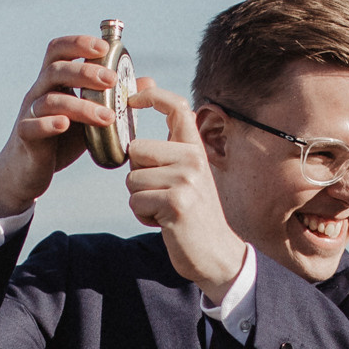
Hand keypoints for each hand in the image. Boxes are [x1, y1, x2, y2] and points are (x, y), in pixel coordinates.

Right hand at [0, 34, 121, 216]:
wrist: (27, 170)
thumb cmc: (61, 139)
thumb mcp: (90, 116)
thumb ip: (114, 98)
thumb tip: (147, 81)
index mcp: (54, 82)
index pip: (59, 50)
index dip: (79, 43)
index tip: (104, 47)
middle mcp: (39, 92)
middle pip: (56, 70)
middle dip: (85, 72)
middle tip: (111, 80)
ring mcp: (29, 113)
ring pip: (50, 100)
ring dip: (80, 105)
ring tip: (108, 116)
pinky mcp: (25, 137)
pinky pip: (32, 125)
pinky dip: (49, 123)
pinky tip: (65, 125)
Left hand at [121, 83, 249, 302]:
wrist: (216, 253)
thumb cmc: (192, 214)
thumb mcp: (186, 175)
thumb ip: (168, 149)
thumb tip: (142, 119)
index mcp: (195, 149)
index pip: (176, 106)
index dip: (151, 95)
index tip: (132, 98)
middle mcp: (193, 159)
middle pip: (136, 150)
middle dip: (138, 175)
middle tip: (161, 194)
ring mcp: (186, 180)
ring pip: (132, 179)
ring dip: (140, 199)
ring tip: (165, 210)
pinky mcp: (176, 202)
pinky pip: (135, 201)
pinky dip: (143, 215)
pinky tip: (164, 222)